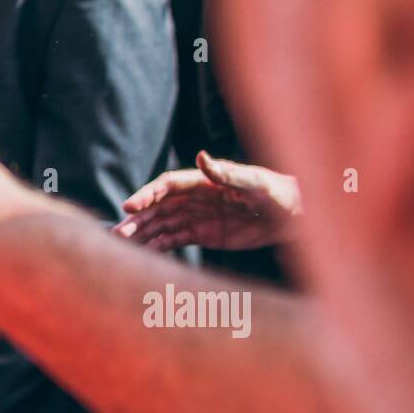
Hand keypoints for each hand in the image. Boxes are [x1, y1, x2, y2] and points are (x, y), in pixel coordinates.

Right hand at [115, 150, 300, 251]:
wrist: (296, 215)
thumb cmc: (280, 193)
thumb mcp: (256, 183)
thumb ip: (228, 172)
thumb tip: (200, 156)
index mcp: (203, 181)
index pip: (167, 186)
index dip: (146, 195)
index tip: (129, 207)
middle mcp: (195, 197)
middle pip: (158, 207)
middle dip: (136, 220)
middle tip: (117, 234)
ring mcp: (197, 216)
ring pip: (161, 224)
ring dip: (142, 234)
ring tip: (122, 246)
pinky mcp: (203, 234)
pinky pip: (174, 239)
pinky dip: (157, 246)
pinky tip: (143, 256)